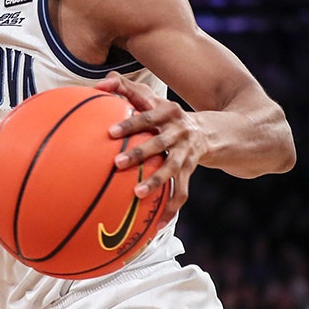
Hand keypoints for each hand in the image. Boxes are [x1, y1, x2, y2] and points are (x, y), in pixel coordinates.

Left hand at [95, 72, 203, 218]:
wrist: (209, 131)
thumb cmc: (165, 114)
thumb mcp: (151, 97)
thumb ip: (124, 88)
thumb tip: (99, 83)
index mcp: (167, 112)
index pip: (147, 116)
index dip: (130, 123)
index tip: (110, 132)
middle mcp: (179, 132)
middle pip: (159, 143)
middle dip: (140, 153)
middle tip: (117, 163)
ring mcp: (186, 153)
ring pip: (173, 169)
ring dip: (156, 182)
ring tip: (137, 194)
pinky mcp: (190, 171)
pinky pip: (181, 192)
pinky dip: (170, 209)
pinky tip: (157, 225)